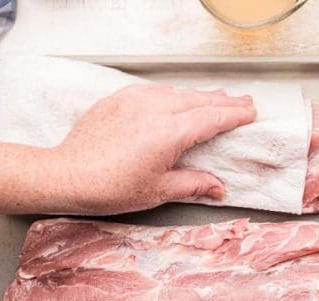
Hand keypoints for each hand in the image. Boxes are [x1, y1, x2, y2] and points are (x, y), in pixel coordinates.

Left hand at [52, 83, 255, 214]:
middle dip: (224, 101)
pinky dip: (173, 94)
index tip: (250, 113)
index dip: (235, 115)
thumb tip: (218, 187)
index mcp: (170, 132)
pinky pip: (155, 91)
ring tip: (216, 100)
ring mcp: (136, 100)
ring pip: (178, 92)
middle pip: (200, 100)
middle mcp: (156, 109)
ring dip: (200, 96)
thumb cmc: (110, 187)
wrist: (68, 175)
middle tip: (243, 102)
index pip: (212, 118)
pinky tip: (177, 99)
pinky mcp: (120, 98)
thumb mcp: (158, 190)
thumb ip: (193, 184)